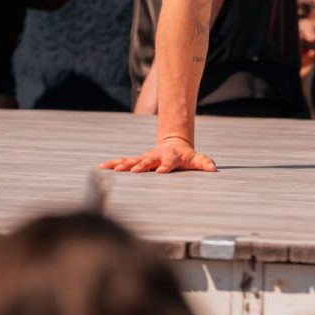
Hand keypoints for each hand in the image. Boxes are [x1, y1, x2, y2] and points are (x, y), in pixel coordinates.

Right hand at [102, 134, 216, 174]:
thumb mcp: (195, 159)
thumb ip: (204, 163)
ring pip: (131, 160)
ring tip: (111, 169)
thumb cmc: (185, 155)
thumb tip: (213, 168)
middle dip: (139, 166)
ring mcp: (145, 158)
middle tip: (132, 171)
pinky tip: (101, 167)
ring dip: (122, 164)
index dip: (165, 166)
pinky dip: (112, 164)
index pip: (169, 162)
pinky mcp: (137, 160)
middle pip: (147, 161)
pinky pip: (123, 162)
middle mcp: (155, 156)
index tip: (160, 171)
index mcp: (170, 157)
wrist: (173, 143)